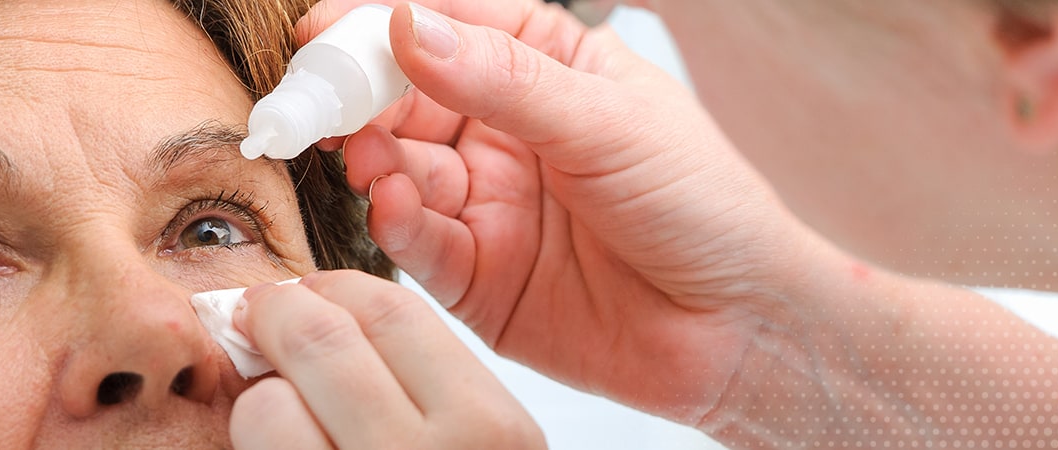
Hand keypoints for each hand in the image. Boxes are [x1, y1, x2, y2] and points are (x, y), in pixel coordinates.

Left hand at [227, 270, 543, 448]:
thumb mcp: (481, 444)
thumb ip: (430, 385)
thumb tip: (325, 310)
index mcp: (492, 426)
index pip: (394, 311)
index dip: (334, 287)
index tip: (310, 291)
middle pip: (324, 338)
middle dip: (277, 313)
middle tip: (257, 316)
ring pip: (270, 402)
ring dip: (259, 395)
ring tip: (275, 409)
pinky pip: (254, 447)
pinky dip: (250, 434)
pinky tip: (274, 444)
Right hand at [297, 0, 840, 422]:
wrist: (740, 329)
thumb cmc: (704, 208)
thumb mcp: (608, 123)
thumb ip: (504, 80)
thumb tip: (408, 27)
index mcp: (547, 68)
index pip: (449, 24)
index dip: (380, 21)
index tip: (325, 29)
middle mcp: (508, 131)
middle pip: (405, 95)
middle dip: (356, 95)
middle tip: (317, 100)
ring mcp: (488, 203)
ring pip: (400, 166)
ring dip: (373, 157)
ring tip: (369, 158)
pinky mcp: (476, 276)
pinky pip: (415, 241)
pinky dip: (393, 221)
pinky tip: (392, 204)